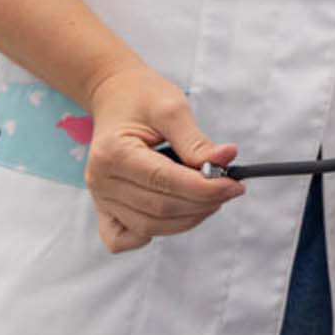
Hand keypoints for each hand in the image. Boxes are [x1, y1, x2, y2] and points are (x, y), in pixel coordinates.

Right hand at [82, 63, 245, 253]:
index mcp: (113, 152)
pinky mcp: (104, 208)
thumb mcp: (172, 107)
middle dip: (202, 203)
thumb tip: (226, 160)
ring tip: (211, 196)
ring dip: (188, 218)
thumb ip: (197, 140)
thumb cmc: (142, 98)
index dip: (205, 188)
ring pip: (150, 226)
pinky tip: (175, 215)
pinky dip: (152, 234)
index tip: (235, 184)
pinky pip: (124, 238)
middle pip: (159, 209)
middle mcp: (100, 181)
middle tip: (229, 188)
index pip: (165, 181)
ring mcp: (99, 198)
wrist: (115, 96)